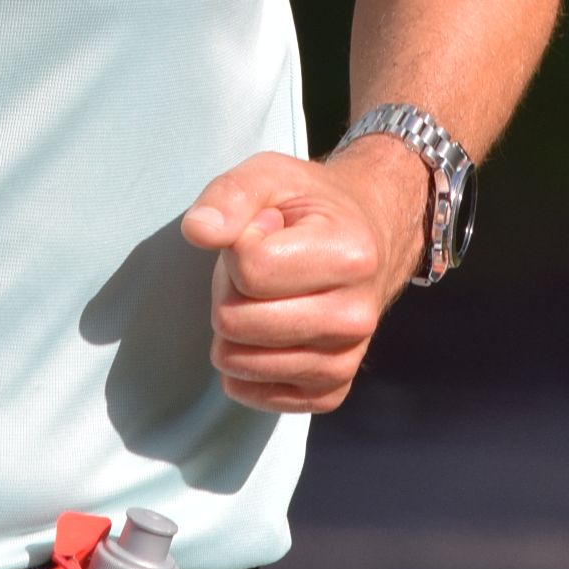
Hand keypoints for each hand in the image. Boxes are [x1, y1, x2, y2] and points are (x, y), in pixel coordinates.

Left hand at [180, 141, 427, 413]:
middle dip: (230, 289)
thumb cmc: (312, 207)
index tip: (262, 231)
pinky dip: (244, 363)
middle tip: (260, 266)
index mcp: (349, 256)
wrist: (369, 239)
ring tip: (268, 295)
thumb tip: (199, 230)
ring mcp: (345, 361)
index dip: (237, 245)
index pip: (248, 268)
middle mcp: (356, 317)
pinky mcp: (330, 392)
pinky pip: (250, 393)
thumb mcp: (270, 175)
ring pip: (237, 361)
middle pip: (236, 322)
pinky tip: (269, 330)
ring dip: (236, 326)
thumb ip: (230, 196)